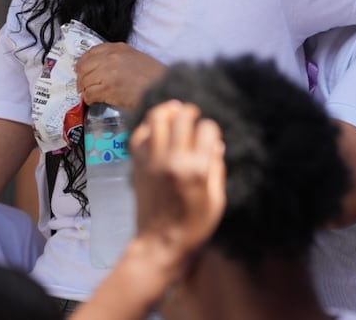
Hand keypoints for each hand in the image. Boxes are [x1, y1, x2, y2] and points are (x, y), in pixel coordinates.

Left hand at [76, 43, 166, 109]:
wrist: (162, 87)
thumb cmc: (152, 75)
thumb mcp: (135, 57)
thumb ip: (117, 58)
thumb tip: (99, 67)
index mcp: (118, 48)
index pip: (91, 52)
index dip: (83, 62)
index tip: (80, 69)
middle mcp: (111, 57)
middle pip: (84, 67)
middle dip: (81, 78)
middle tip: (82, 86)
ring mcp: (109, 73)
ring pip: (85, 81)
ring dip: (85, 89)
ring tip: (90, 94)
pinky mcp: (108, 89)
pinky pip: (90, 94)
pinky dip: (89, 99)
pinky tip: (95, 100)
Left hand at [129, 101, 225, 257]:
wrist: (160, 243)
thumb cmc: (193, 226)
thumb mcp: (217, 200)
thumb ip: (217, 169)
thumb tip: (216, 144)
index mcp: (197, 169)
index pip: (207, 129)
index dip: (211, 129)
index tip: (211, 136)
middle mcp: (173, 160)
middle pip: (181, 117)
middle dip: (191, 111)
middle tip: (193, 115)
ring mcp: (152, 161)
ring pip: (156, 119)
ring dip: (167, 111)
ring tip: (174, 110)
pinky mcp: (138, 166)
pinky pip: (139, 135)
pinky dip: (148, 126)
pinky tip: (156, 127)